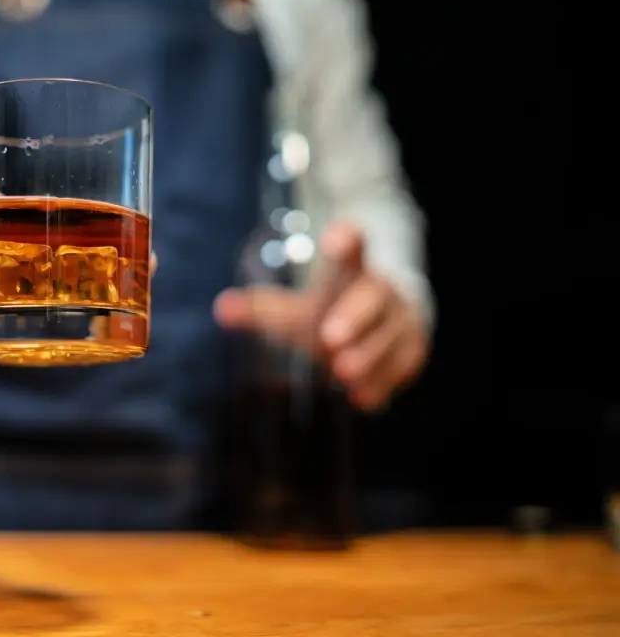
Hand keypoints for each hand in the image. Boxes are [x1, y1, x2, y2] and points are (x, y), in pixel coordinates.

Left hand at [213, 222, 428, 410]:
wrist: (388, 321)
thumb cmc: (332, 312)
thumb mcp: (295, 311)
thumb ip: (261, 309)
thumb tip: (222, 309)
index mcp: (349, 272)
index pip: (350, 251)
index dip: (346, 242)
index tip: (338, 237)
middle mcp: (381, 291)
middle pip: (373, 296)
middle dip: (355, 316)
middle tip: (330, 338)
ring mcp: (402, 318)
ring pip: (391, 333)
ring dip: (369, 353)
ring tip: (344, 373)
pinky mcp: (414, 347)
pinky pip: (402, 364)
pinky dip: (383, 381)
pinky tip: (363, 398)